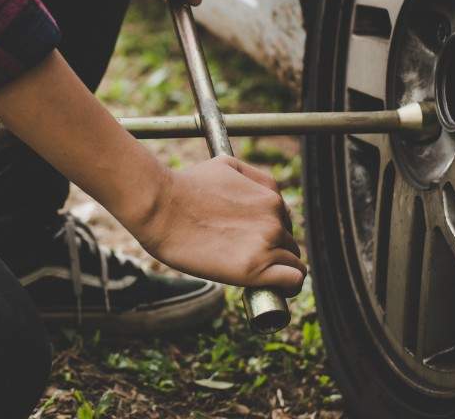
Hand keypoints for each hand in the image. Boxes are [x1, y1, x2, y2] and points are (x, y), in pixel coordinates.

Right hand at [130, 155, 306, 294]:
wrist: (160, 207)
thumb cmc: (184, 186)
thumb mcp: (225, 165)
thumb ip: (252, 177)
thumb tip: (264, 193)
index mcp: (270, 198)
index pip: (284, 222)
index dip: (270, 234)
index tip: (254, 242)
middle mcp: (274, 219)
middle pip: (288, 243)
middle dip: (272, 251)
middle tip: (246, 258)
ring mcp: (266, 244)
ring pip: (293, 262)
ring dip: (277, 269)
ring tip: (256, 276)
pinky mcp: (255, 269)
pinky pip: (294, 280)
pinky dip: (289, 286)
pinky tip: (279, 289)